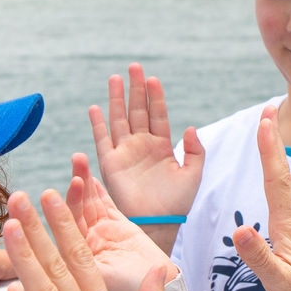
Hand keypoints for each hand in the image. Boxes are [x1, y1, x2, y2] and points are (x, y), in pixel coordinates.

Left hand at [66, 152, 177, 290]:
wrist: (162, 289)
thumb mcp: (106, 282)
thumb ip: (87, 269)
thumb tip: (63, 261)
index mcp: (78, 258)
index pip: (67, 228)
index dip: (64, 209)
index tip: (60, 190)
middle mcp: (84, 243)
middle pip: (75, 211)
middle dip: (72, 188)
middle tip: (73, 163)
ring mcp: (99, 232)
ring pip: (88, 203)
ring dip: (83, 181)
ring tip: (78, 158)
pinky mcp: (116, 224)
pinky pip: (104, 203)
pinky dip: (97, 189)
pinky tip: (88, 174)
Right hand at [88, 64, 203, 237]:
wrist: (158, 224)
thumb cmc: (176, 203)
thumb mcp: (194, 174)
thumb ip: (195, 151)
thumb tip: (189, 128)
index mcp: (162, 147)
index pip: (158, 115)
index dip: (156, 96)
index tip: (153, 78)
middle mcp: (142, 146)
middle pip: (138, 111)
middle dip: (136, 89)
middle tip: (133, 67)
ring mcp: (125, 153)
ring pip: (119, 119)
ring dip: (117, 99)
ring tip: (115, 78)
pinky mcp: (111, 164)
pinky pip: (102, 140)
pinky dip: (98, 124)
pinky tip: (95, 107)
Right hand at [230, 112, 290, 290]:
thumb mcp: (278, 284)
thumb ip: (259, 256)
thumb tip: (240, 229)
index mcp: (288, 230)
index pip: (277, 183)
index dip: (269, 152)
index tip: (264, 123)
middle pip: (283, 176)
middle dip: (274, 144)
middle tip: (267, 113)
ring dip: (285, 157)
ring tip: (280, 133)